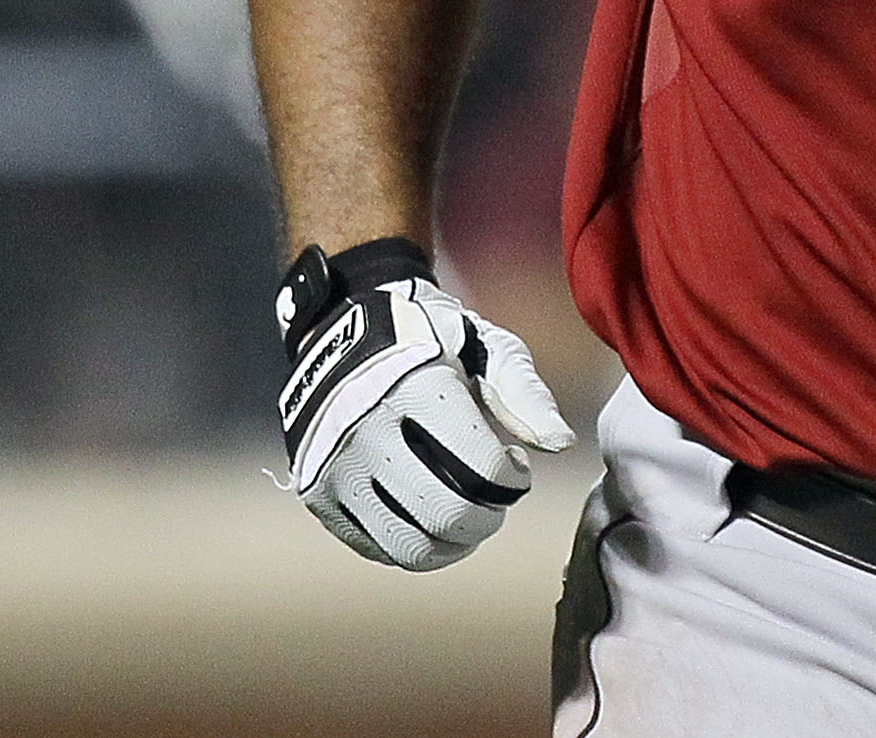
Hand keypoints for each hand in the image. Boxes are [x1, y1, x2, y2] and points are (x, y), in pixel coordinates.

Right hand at [274, 241, 575, 570]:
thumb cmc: (432, 338)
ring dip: (454, 542)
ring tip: (468, 512)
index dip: (514, 479)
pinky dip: (414, 542)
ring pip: (409, 546)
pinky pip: (375, 547)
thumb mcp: (485, 344)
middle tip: (497, 497)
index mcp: (415, 387)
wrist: (341, 328)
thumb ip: (525, 392)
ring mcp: (332, 467)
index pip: (482, 468)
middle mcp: (365, 431)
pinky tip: (430, 513)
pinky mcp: (315, 494)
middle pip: (446, 516)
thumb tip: (561, 444)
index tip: (516, 462)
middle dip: (489, 518)